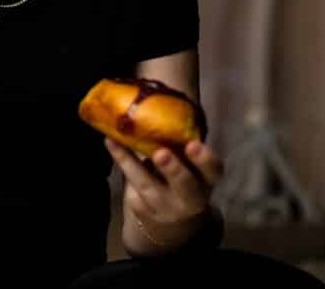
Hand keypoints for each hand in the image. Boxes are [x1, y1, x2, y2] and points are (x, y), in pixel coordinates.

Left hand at [105, 138, 223, 246]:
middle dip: (173, 169)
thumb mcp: (189, 165)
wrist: (170, 219)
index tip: (192, 144)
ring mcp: (166, 207)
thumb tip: (167, 104)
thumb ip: (181, 143)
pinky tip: (111, 143)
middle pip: (185, 185)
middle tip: (161, 153)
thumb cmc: (181, 177)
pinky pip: (131, 185)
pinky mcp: (143, 209)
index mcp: (206, 180)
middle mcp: (190, 197)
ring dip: (132, 164)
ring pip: (149, 186)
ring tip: (118, 141)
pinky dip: (121, 162)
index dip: (205, 159)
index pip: (213, 170)